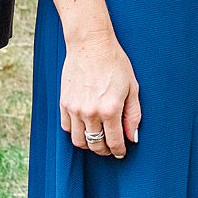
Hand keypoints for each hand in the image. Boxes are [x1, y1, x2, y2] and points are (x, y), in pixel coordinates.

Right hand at [60, 37, 140, 157]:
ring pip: (79, 141)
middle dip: (104, 150)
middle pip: (95, 145)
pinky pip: (67, 128)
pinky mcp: (64, 103)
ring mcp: (74, 109)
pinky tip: (85, 126)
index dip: (119, 151)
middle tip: (110, 147)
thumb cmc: (115, 63)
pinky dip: (76, 132)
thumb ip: (133, 115)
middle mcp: (91, 112)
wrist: (90, 45)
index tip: (121, 153)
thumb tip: (132, 137)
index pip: (114, 142)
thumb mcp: (132, 87)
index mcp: (110, 109)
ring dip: (89, 144)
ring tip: (97, 139)